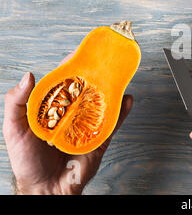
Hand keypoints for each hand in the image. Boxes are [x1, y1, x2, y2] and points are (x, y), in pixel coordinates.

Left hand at [2, 52, 132, 194]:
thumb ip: (16, 102)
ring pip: (102, 102)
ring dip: (111, 88)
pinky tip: (126, 98)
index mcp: (53, 108)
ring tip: (117, 74)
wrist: (46, 189)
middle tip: (103, 60)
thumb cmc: (28, 161)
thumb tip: (29, 76)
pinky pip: (114, 122)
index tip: (79, 53)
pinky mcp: (100, 138)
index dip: (71, 66)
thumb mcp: (14, 128)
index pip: (63, 82)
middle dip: (95, 74)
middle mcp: (72, 113)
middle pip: (86, 89)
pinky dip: (123, 110)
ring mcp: (88, 125)